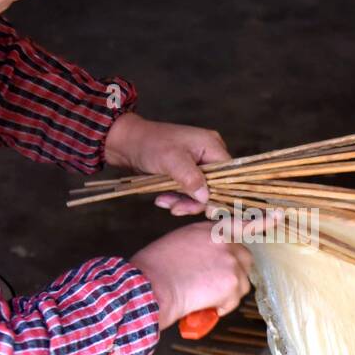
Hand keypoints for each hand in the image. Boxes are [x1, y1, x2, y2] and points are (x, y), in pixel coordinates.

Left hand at [104, 112, 229, 216]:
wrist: (127, 143)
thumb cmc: (150, 144)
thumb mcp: (171, 159)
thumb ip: (191, 177)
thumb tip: (206, 197)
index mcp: (212, 146)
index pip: (228, 175)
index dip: (220, 194)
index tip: (208, 211)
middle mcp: (209, 156)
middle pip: (214, 187)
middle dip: (195, 201)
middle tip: (177, 210)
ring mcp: (197, 166)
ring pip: (200, 193)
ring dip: (183, 202)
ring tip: (164, 203)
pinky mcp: (186, 175)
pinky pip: (188, 193)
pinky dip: (176, 199)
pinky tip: (162, 200)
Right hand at [131, 222, 253, 330]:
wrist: (151, 285)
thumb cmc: (154, 269)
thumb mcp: (178, 243)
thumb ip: (201, 245)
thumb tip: (210, 261)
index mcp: (209, 230)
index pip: (241, 223)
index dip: (262, 222)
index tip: (278, 215)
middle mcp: (224, 241)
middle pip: (244, 259)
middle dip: (234, 273)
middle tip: (213, 284)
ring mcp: (230, 261)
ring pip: (241, 283)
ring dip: (226, 293)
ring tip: (201, 295)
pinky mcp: (232, 282)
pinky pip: (233, 301)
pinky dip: (220, 307)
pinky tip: (202, 303)